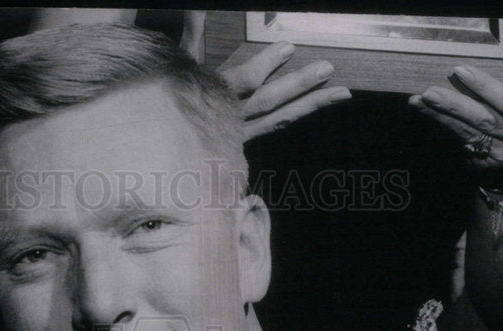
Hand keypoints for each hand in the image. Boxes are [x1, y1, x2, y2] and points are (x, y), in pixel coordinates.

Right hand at [180, 13, 350, 141]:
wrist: (161, 145)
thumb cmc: (167, 98)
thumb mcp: (178, 64)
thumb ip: (191, 33)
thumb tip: (194, 6)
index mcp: (213, 95)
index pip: (245, 81)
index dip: (266, 64)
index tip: (288, 47)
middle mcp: (228, 118)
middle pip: (269, 102)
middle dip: (299, 85)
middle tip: (327, 69)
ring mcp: (237, 135)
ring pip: (277, 120)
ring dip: (309, 106)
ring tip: (340, 93)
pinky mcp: (241, 145)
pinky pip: (273, 128)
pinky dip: (293, 117)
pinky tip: (314, 107)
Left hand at [409, 66, 502, 176]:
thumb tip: (475, 68)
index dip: (486, 87)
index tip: (460, 71)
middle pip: (485, 120)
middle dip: (455, 105)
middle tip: (429, 92)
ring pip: (468, 134)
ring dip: (441, 117)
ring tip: (420, 102)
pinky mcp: (484, 166)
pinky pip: (459, 143)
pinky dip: (443, 127)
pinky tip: (427, 115)